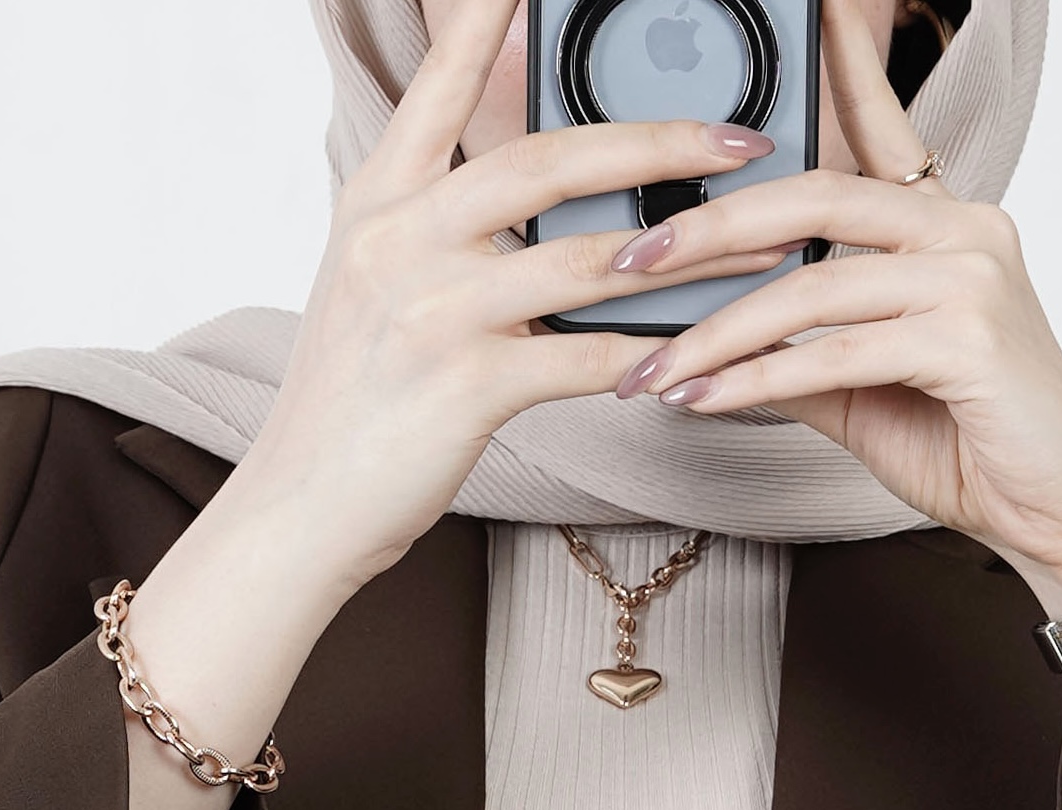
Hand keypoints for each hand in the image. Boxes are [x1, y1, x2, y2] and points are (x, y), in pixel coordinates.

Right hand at [117, 0, 791, 809]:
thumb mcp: (376, 286)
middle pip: (547, 159)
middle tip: (739, 138)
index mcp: (379, 199)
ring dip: (688, 255)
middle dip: (656, 143)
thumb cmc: (352, 404)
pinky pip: (583, 360)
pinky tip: (700, 354)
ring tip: (763, 245)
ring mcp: (433, 310)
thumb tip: (533, 194)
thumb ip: (439, 225)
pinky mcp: (465, 388)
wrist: (298, 509)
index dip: (490, 23)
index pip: (441, 83)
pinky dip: (649, 358)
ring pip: (586, 260)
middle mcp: (401, 237)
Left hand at [609, 0, 1061, 616]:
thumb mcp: (866, 390)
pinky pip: (833, 351)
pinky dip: (759, 379)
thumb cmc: (974, 448)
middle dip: (712, 228)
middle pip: (817, 197)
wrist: (1059, 517)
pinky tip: (706, 400)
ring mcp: (971, 278)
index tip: (807, 13)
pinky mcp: (968, 340)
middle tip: (632, 259)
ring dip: (719, 332)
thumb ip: (800, 352)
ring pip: (813, 284)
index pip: (879, 130)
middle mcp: (965, 230)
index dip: (843, 67)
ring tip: (654, 369)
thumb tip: (711, 342)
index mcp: (944, 226)